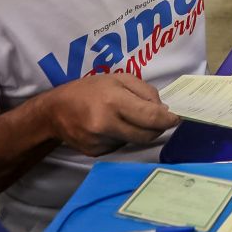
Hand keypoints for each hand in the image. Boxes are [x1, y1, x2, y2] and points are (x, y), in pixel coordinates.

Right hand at [40, 73, 178, 156]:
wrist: (54, 111)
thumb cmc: (89, 89)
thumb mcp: (118, 78)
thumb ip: (145, 91)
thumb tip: (163, 110)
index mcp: (113, 101)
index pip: (150, 117)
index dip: (168, 119)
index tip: (176, 118)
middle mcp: (106, 124)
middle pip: (146, 135)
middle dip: (158, 128)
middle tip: (160, 119)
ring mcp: (99, 142)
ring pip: (134, 141)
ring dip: (138, 131)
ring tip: (124, 116)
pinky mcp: (95, 153)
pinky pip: (120, 146)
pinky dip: (123, 137)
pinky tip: (111, 126)